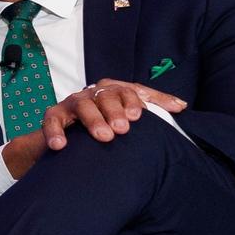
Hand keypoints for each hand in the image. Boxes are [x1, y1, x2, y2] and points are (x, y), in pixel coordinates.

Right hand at [0, 79, 185, 177]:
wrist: (67, 136)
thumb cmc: (105, 124)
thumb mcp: (128, 114)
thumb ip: (153, 107)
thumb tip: (182, 107)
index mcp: (112, 90)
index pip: (127, 89)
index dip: (133, 101)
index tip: (139, 116)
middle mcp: (92, 93)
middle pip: (104, 95)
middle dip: (114, 111)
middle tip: (122, 129)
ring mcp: (71, 104)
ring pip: (82, 106)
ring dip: (93, 121)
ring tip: (103, 137)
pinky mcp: (52, 116)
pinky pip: (52, 122)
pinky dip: (55, 133)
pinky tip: (61, 146)